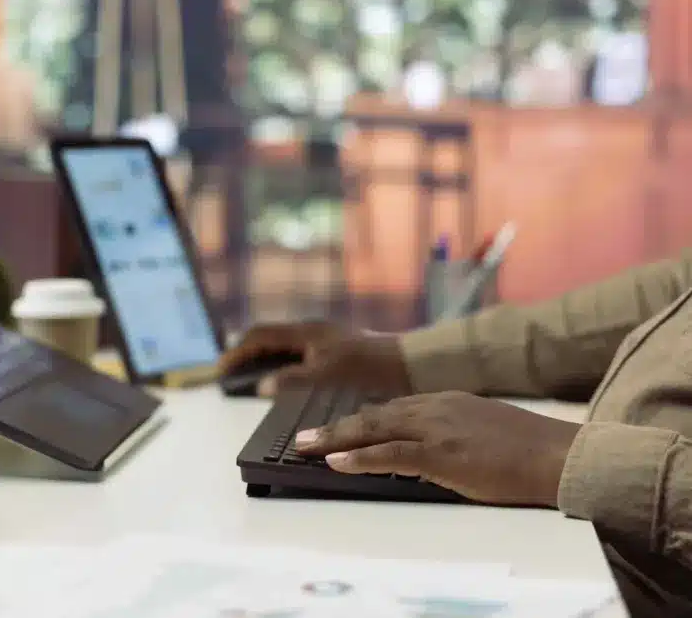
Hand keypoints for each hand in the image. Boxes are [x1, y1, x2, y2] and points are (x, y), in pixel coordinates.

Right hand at [219, 322, 412, 398]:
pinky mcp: (336, 351)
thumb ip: (292, 379)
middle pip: (269, 338)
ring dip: (264, 360)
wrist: (410, 364)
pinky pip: (298, 355)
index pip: (260, 335)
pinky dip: (282, 366)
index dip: (237, 352)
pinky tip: (285, 383)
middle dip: (247, 354)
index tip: (221, 370)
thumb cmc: (369, 366)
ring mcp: (325, 340)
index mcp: (306, 331)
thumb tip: (261, 387)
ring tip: (251, 380)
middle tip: (231, 375)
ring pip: (284, 347)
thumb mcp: (327, 374)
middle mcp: (313, 331)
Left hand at [294, 391, 580, 506]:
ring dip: (335, 439)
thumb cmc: (528, 450)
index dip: (360, 420)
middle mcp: (434, 407)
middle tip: (305, 437)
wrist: (558, 454)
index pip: (392, 408)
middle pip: (373, 415)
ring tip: (305, 449)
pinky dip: (358, 457)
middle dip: (336, 427)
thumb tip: (430, 451)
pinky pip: (388, 453)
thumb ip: (452, 433)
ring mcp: (435, 428)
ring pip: (372, 429)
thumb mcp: (482, 431)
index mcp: (445, 401)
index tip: (338, 428)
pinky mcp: (440, 452)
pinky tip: (335, 462)